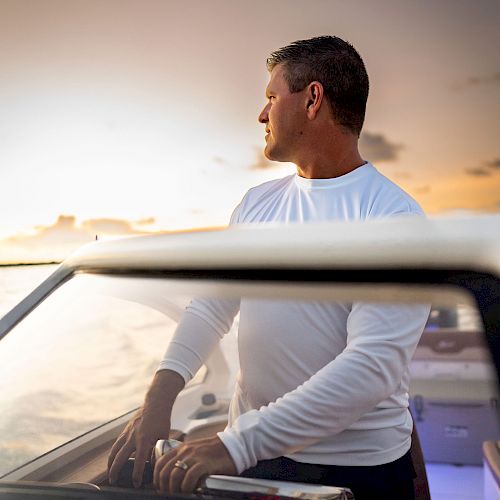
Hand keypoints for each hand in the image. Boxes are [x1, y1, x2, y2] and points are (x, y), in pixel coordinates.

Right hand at [107, 370, 183, 487]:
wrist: (155, 402)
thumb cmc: (162, 418)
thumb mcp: (164, 435)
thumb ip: (159, 449)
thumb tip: (155, 463)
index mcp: (144, 439)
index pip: (139, 461)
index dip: (137, 474)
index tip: (136, 484)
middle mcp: (133, 436)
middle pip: (120, 457)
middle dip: (115, 471)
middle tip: (114, 481)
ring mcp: (128, 432)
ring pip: (114, 450)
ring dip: (110, 462)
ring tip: (110, 472)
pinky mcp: (126, 429)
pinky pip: (117, 443)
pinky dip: (113, 452)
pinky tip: (114, 458)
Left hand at [153, 435, 236, 493]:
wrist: (233, 445)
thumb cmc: (215, 452)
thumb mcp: (195, 452)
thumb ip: (184, 460)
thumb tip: (173, 477)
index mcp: (181, 448)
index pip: (160, 463)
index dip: (156, 479)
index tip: (160, 488)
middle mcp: (185, 451)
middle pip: (164, 471)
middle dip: (163, 487)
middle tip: (168, 494)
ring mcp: (194, 456)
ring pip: (174, 475)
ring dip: (173, 489)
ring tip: (178, 494)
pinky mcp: (204, 463)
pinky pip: (189, 477)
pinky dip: (186, 488)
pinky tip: (189, 491)